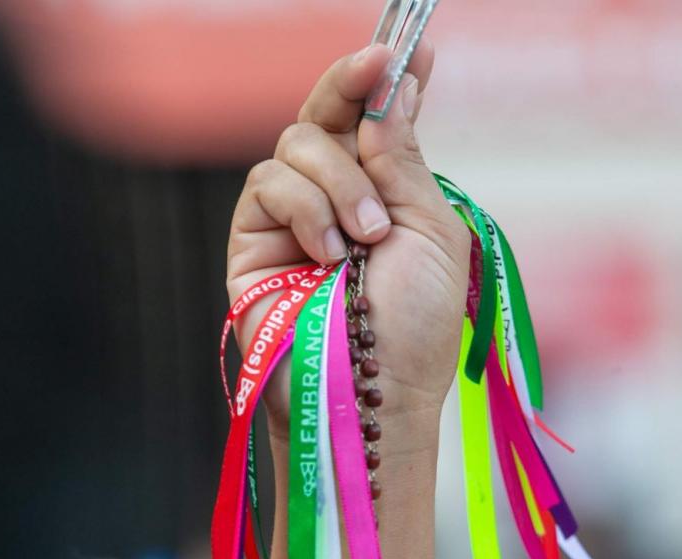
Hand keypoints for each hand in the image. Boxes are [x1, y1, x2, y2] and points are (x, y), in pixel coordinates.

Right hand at [227, 40, 470, 439]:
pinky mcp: (251, 238)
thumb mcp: (430, 231)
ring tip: (365, 239)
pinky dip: (306, 209)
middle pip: (325, 113)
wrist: (372, 393)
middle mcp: (334, 197)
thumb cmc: (414, 325)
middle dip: (351, 84)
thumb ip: (402, 160)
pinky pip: (269, 182)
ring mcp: (289, 216)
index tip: (407, 41)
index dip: (384, 78)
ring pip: (297, 143)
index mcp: (382, 193)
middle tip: (378, 64)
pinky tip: (328, 254)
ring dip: (339, 182)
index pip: (374, 121)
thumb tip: (395, 90)